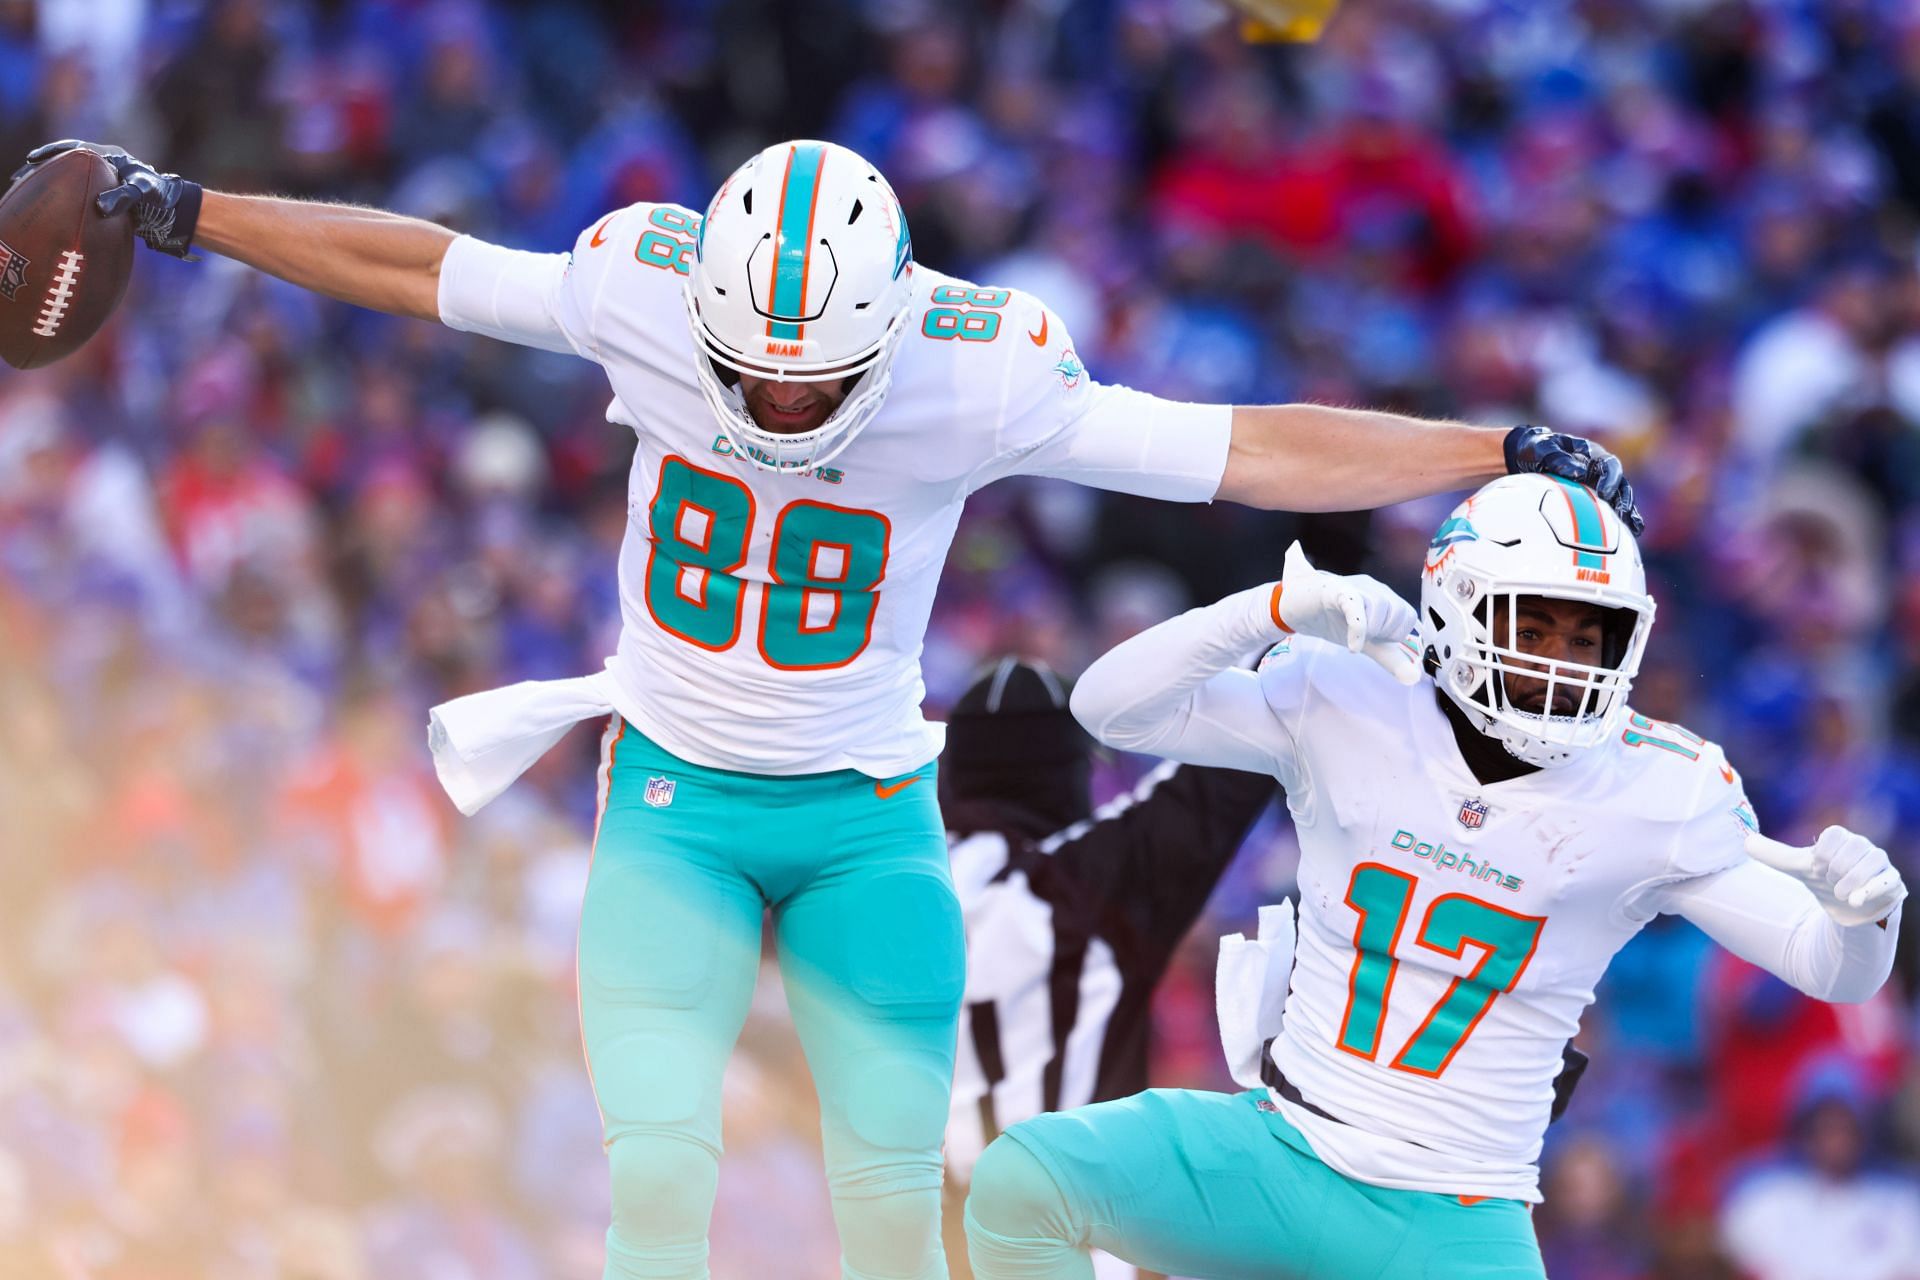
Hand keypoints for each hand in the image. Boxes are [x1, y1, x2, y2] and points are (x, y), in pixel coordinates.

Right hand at [13, 140, 201, 257]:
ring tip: (26, 192)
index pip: (72, 149)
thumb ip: (123, 198)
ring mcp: (102, 179)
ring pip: (68, 177)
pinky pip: (77, 192)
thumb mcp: (142, 193)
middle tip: (20, 177)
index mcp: (108, 156)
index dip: (51, 153)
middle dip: (42, 168)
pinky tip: (49, 209)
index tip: (33, 160)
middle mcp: (102, 164)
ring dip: (49, 182)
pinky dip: (62, 197)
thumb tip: (99, 207)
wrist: (174, 209)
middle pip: (65, 161)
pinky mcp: (104, 195)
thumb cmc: (160, 196)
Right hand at [1272, 541, 1419, 684]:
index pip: (1408, 617)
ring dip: (1368, 632)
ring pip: (1380, 609)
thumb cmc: (1334, 621)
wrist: (1297, 607)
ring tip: (1351, 634)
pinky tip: (1353, 647)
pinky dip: (1358, 630)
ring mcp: (1357, 586)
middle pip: (1397, 612)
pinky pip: (1356, 608)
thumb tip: (1414, 679)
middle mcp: (1375, 588)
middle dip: (1382, 633)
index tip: (1374, 638)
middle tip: (1361, 635)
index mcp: (1386, 597)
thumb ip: (1390, 659)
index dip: (1394, 635)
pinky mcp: (1337, 590)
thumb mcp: (1367, 643)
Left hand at [1503, 425, 1642, 535]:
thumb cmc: (1536, 449)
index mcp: (1592, 454)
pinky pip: (1609, 511)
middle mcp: (1599, 470)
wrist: (1524, 456)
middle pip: (1620, 484)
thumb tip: (1578, 474)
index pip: (1609, 465)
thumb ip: (1558, 458)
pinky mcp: (1592, 499)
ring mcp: (1597, 484)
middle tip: (1620, 516)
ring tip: (1628, 532)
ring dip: (1625, 514)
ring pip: (1618, 499)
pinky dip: (1618, 523)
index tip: (1603, 494)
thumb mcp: (1543, 448)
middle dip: (1622, 501)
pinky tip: (1626, 537)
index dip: (1610, 479)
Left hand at [1746, 827, 1907, 926]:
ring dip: (1847, 883)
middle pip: (1852, 848)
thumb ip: (1774, 854)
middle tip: (1831, 883)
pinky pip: (1886, 882)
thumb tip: (1745, 842)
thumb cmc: (1824, 882)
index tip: (1819, 868)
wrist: (1847, 910)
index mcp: (1842, 839)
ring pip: (1869, 864)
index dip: (1822, 855)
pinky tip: (1855, 901)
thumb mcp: (1797, 868)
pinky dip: (1869, 891)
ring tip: (1841, 894)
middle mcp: (1865, 847)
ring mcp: (1881, 865)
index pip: (1835, 835)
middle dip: (1835, 870)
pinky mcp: (1892, 883)